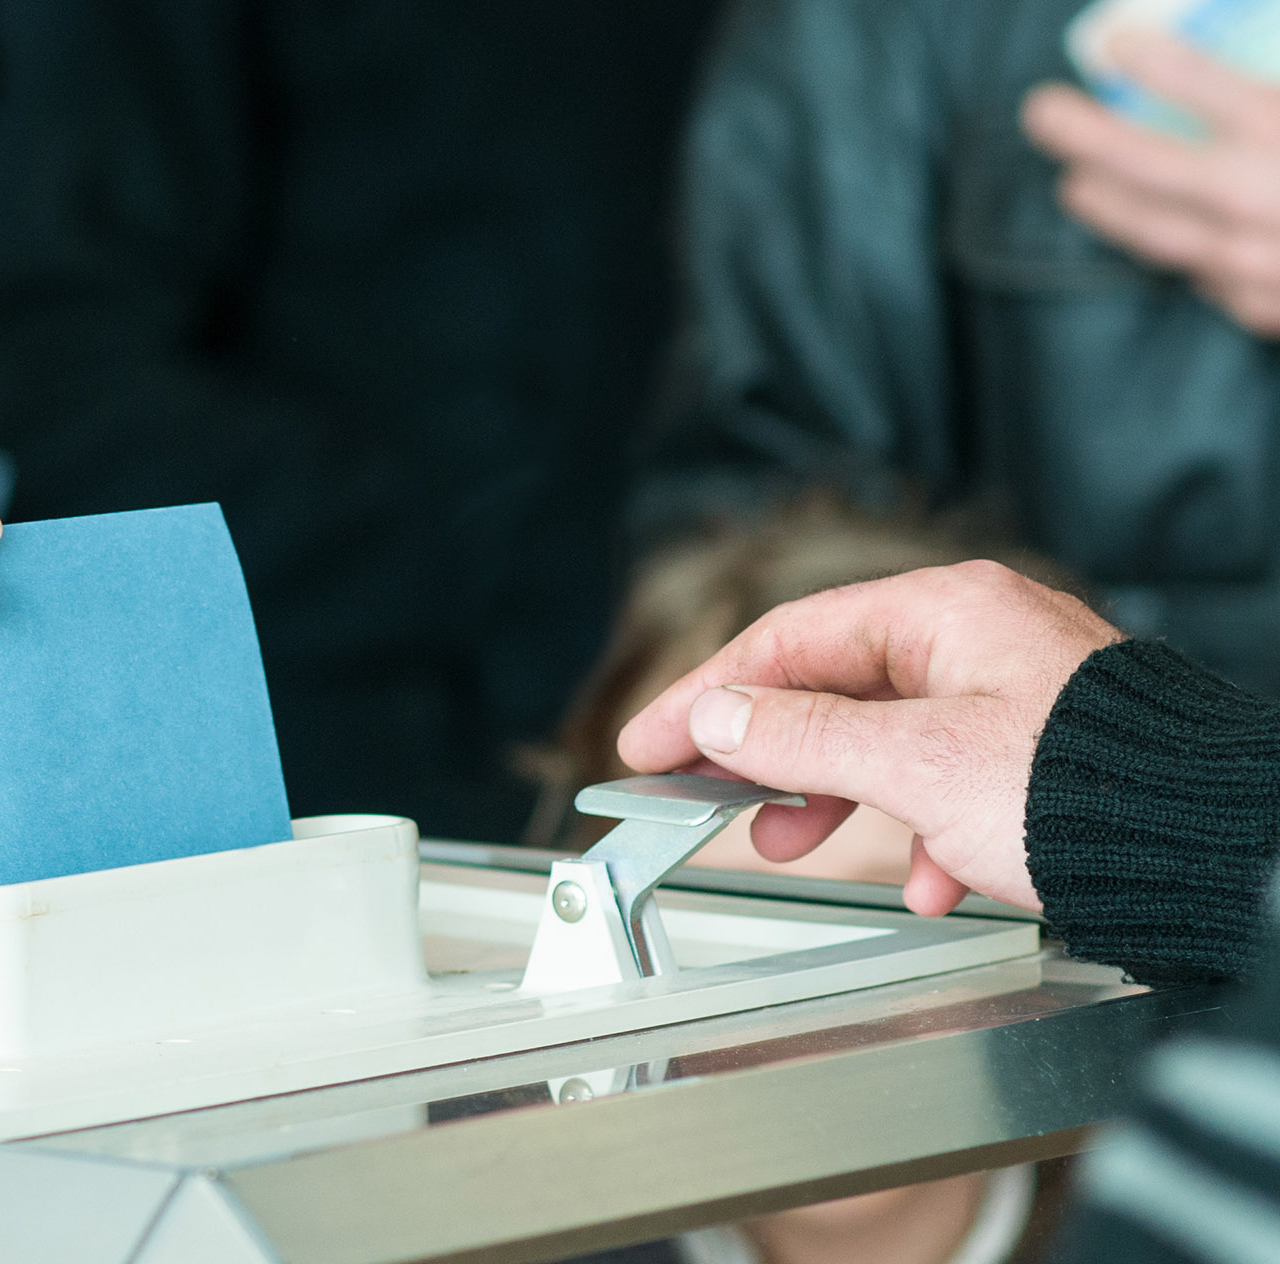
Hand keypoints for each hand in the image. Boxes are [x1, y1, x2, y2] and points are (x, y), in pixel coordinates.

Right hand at [616, 562, 1121, 915]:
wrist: (1216, 849)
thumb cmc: (1087, 791)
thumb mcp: (914, 764)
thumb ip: (802, 737)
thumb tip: (717, 716)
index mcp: (944, 611)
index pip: (787, 639)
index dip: (704, 694)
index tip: (648, 742)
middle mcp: (978, 638)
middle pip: (832, 687)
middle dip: (768, 753)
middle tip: (706, 797)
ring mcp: (1013, 694)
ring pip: (887, 739)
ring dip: (833, 798)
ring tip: (795, 844)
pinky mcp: (1041, 754)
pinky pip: (949, 782)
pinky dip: (919, 832)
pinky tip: (922, 879)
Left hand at [1023, 32, 1279, 334]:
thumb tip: (1260, 84)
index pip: (1206, 87)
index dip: (1153, 63)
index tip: (1110, 41)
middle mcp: (1268, 202)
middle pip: (1154, 166)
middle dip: (1088, 136)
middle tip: (1039, 112)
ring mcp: (1268, 265)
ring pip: (1166, 236)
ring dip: (1112, 210)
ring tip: (1073, 188)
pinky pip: (1214, 283)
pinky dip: (1186, 259)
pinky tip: (1165, 245)